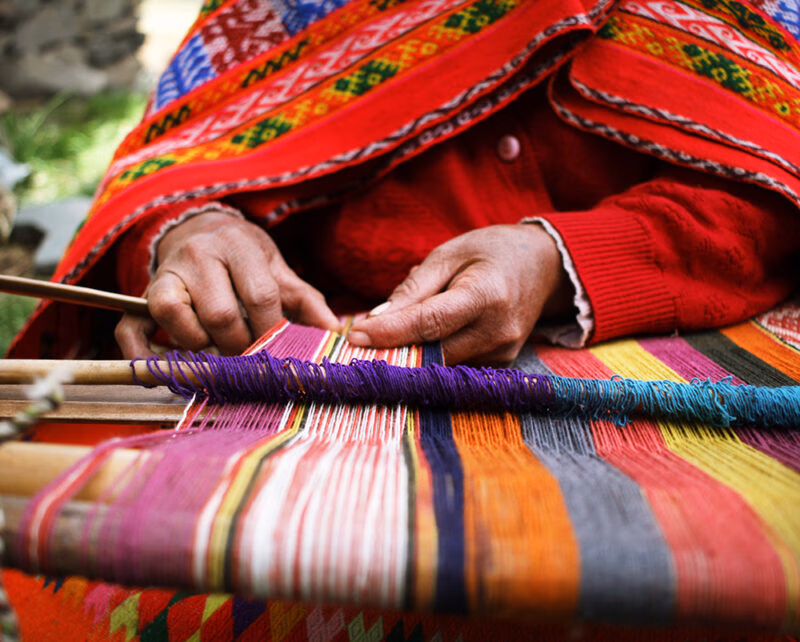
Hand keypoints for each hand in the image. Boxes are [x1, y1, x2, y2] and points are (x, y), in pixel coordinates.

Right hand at [115, 210, 339, 357]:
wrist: (200, 230)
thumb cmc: (246, 258)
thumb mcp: (278, 270)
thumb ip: (306, 301)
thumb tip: (337, 334)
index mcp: (239, 247)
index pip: (259, 296)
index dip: (272, 331)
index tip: (280, 353)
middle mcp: (198, 256)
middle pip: (220, 314)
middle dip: (239, 346)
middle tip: (250, 359)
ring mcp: (165, 275)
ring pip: (175, 318)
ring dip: (199, 348)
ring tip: (216, 354)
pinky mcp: (142, 296)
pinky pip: (130, 329)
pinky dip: (143, 357)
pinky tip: (162, 373)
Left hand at [347, 224, 572, 364]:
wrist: (544, 266)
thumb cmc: (492, 252)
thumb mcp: (450, 253)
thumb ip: (415, 287)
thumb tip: (377, 319)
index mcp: (486, 296)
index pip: (429, 324)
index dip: (389, 333)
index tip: (354, 336)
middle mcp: (498, 332)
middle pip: (432, 352)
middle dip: (392, 349)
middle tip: (356, 343)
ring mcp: (502, 353)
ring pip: (440, 364)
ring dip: (410, 353)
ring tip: (389, 333)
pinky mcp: (500, 363)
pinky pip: (454, 365)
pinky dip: (430, 354)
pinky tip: (420, 338)